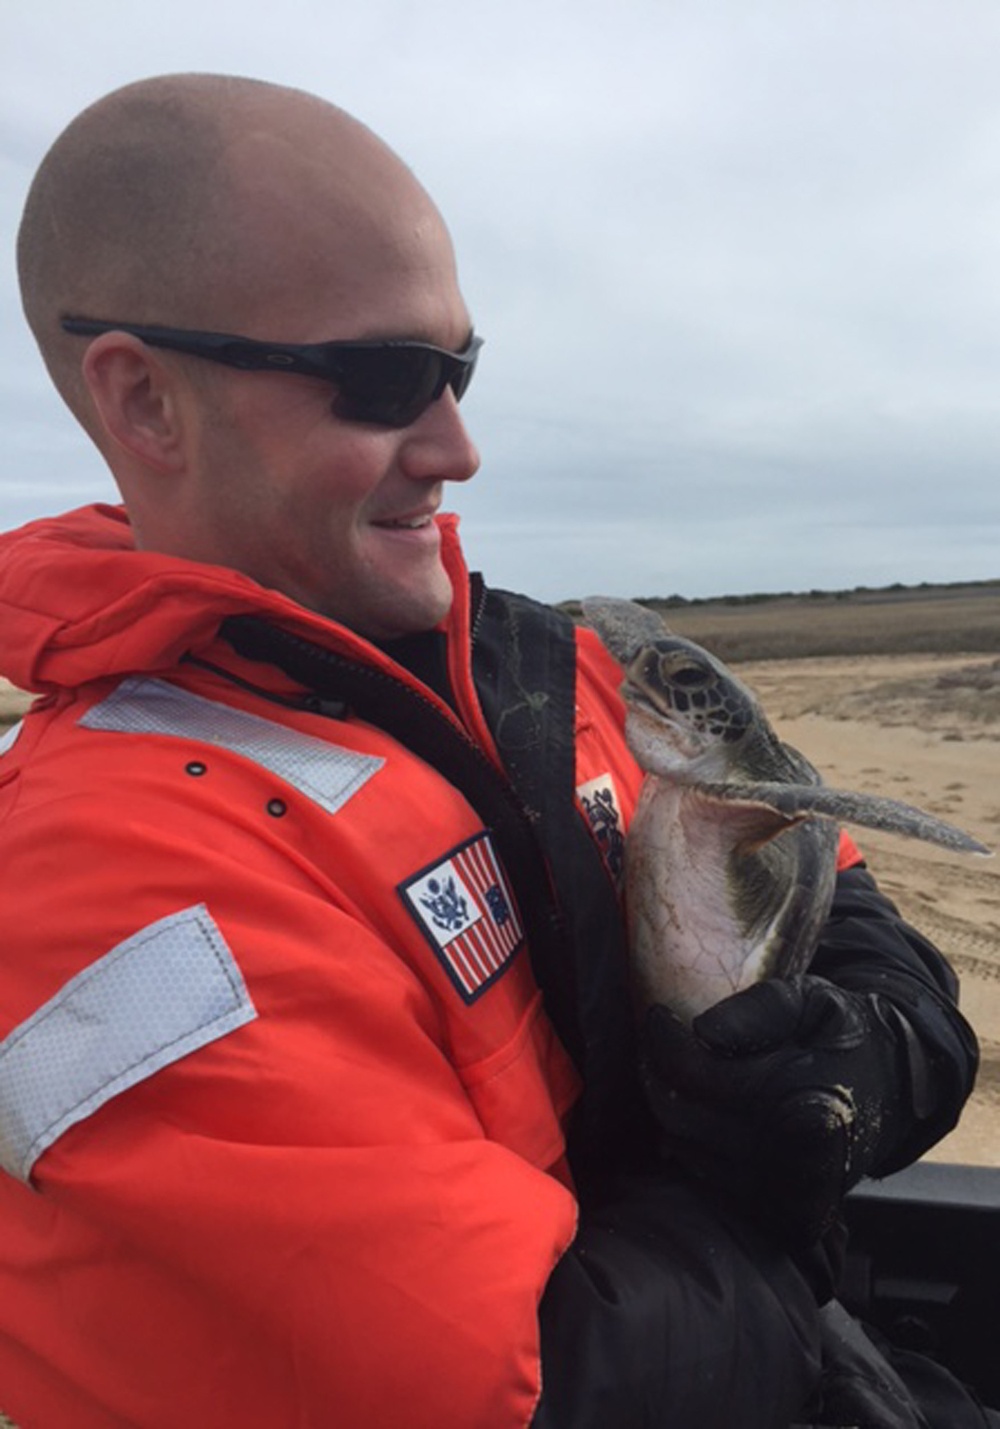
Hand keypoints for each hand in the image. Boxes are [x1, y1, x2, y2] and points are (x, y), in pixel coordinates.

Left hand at [641, 975, 922, 1248]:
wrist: (892, 1091)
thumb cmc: (843, 1036)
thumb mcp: (814, 1000)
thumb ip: (763, 1008)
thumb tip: (704, 1031)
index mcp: (805, 1103)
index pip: (699, 1076)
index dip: (666, 1043)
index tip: (658, 1014)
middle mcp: (791, 1159)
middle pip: (681, 1114)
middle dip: (656, 1071)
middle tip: (659, 1038)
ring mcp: (783, 1196)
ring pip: (683, 1146)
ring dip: (670, 1104)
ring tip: (680, 1067)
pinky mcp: (777, 1216)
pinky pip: (702, 1175)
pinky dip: (690, 1139)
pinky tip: (703, 1107)